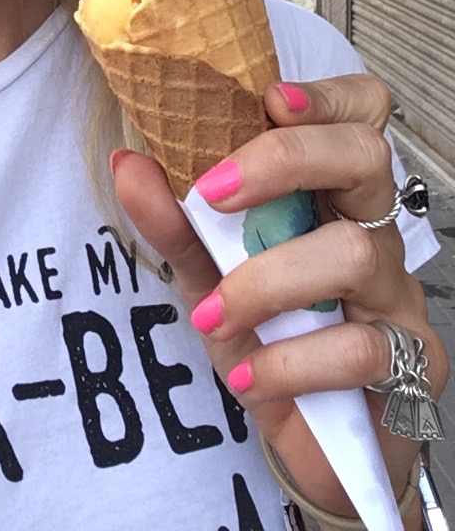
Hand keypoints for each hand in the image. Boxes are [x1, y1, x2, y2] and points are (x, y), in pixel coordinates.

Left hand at [111, 73, 448, 522]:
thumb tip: (127, 163)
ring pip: (353, 252)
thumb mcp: (208, 276)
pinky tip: (251, 377)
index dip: (326, 95)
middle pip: (365, 155)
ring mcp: (399, 292)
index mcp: (331, 193)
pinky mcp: (412, 361)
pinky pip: (359, 347)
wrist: (308, 444)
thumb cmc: (267, 338)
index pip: (358, 115)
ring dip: (267, 280)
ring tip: (217, 313)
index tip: (268, 98)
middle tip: (213, 192)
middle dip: (285, 159)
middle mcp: (374, 229)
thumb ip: (175, 223)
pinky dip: (290, 362)